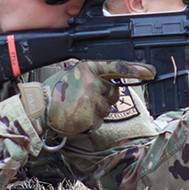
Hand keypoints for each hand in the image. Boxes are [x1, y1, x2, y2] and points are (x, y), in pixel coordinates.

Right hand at [20, 60, 155, 135]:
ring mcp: (91, 100)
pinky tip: (78, 117)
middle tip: (86, 99)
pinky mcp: (89, 117)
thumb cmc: (56, 91)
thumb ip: (94, 75)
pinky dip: (91, 122)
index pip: (117, 67)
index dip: (136, 69)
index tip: (151, 72)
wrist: (37, 108)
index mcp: (88, 68)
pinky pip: (99, 121)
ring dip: (97, 110)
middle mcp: (92, 82)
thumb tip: (114, 81)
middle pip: (114, 93)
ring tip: (78, 108)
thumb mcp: (74, 74)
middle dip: (105, 97)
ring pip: (108, 109)